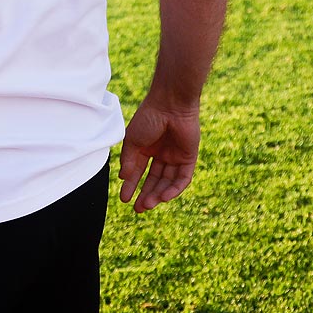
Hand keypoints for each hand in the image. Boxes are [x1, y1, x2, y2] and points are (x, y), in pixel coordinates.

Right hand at [118, 97, 198, 212]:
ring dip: (158, 194)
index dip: (131, 186)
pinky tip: (164, 197)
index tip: (124, 199)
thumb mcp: (132, 141)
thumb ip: (129, 160)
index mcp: (147, 148)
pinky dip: (174, 189)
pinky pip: (182, 178)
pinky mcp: (189, 157)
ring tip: (147, 204)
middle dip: (146, 194)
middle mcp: (161, 154)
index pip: (139, 172)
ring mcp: (175, 156)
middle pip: (154, 180)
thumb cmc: (149, 118)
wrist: (170, 104)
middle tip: (138, 209)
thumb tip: (123, 177)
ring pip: (168, 181)